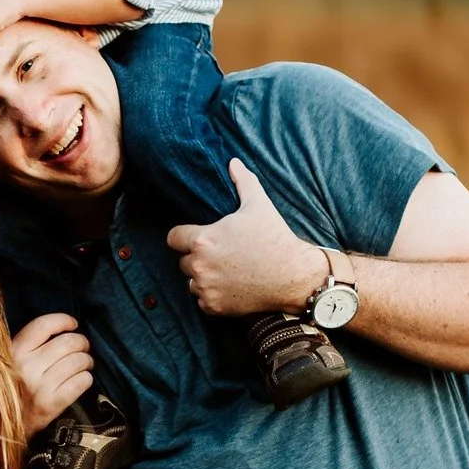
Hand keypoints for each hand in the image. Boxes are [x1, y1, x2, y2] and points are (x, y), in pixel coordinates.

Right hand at [11, 313, 94, 437]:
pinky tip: (82, 379)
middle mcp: (26, 366)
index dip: (64, 320)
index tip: (73, 324)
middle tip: (83, 347)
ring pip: (78, 361)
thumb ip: (27, 344)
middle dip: (82, 342)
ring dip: (87, 361)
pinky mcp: (51, 404)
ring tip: (84, 364)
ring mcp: (40, 386)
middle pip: (68, 342)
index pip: (43, 325)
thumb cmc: (8, 388)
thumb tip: (61, 329)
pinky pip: (81, 382)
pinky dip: (86, 378)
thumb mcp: (8, 360)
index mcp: (14, 351)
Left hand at [166, 159, 325, 315]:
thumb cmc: (275, 238)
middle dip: (197, 257)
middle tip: (221, 254)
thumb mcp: (258, 205)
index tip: (198, 237)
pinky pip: (202, 300)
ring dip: (203, 277)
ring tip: (226, 270)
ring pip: (192, 281)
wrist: (295, 276)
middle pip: (183, 260)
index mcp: (202, 240)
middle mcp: (199, 265)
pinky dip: (212, 296)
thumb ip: (242, 182)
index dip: (184, 236)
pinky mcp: (214, 307)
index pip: (173, 238)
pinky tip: (231, 287)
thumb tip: (233, 162)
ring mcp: (206, 288)